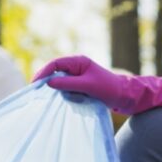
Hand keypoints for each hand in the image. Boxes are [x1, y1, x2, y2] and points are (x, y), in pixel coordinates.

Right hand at [31, 55, 161, 114]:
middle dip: (55, 86)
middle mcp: (76, 67)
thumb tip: (49, 83)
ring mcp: (78, 77)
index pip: (55, 64)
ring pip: (61, 85)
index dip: (43, 73)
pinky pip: (68, 91)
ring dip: (67, 93)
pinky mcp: (80, 86)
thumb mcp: (88, 86)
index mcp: (78, 61)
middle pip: (56, 74)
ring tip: (81, 98)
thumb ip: (68, 84)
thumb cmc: (108, 89)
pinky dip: (72, 97)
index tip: (35, 85)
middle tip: (52, 95)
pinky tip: (83, 100)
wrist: (125, 97)